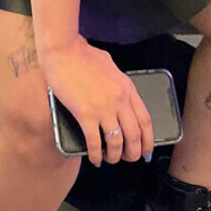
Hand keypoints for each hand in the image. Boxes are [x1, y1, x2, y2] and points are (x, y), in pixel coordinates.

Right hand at [40, 37, 153, 165]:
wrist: (63, 51)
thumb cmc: (82, 54)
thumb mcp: (109, 65)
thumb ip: (116, 82)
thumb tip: (118, 93)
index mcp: (127, 88)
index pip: (145, 120)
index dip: (148, 140)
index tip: (146, 150)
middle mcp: (120, 101)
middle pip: (134, 135)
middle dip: (133, 153)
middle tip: (129, 159)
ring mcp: (103, 108)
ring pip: (117, 142)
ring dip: (115, 156)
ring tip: (110, 159)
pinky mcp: (85, 114)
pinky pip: (95, 142)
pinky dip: (96, 154)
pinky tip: (94, 158)